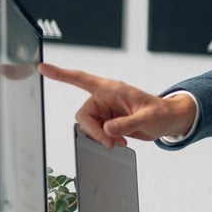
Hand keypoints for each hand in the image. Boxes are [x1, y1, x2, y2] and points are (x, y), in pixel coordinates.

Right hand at [39, 63, 195, 147]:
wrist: (169, 120)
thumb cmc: (161, 113)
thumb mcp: (147, 118)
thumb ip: (127, 124)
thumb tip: (108, 130)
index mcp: (111, 89)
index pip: (81, 79)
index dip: (61, 74)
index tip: (43, 67)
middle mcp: (104, 98)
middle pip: (83, 115)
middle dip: (94, 131)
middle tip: (110, 143)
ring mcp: (105, 111)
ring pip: (88, 126)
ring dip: (100, 137)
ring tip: (120, 142)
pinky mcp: (108, 122)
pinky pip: (97, 132)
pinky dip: (106, 140)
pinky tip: (120, 142)